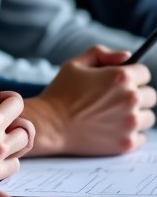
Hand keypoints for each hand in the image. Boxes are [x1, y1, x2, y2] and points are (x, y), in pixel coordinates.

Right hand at [24, 45, 155, 155]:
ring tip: (112, 115)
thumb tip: (127, 56)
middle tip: (114, 99)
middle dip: (136, 94)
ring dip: (135, 114)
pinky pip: (142, 136)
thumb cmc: (60, 92)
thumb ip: (101, 53)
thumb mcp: (74, 64)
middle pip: (150, 95)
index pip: (144, 73)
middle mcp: (130, 99)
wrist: (50, 125)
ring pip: (148, 116)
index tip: (121, 81)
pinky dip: (130, 133)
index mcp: (120, 77)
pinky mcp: (128, 143)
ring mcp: (131, 123)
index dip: (132, 75)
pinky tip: (111, 128)